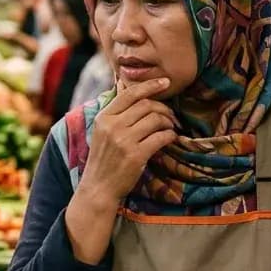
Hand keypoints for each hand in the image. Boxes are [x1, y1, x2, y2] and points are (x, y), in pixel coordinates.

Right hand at [80, 77, 177, 202]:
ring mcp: (124, 141)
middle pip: (147, 105)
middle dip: (164, 108)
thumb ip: (115, 112)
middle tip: (171, 116)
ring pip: (156, 120)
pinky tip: (169, 139)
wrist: (99, 188)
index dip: (150, 85)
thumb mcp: (102, 132)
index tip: (165, 83)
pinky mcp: (136, 155)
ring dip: (168, 122)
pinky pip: (161, 137)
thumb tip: (125, 85)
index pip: (130, 94)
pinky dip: (170, 136)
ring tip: (170, 128)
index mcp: (104, 118)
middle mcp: (112, 126)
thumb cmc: (104, 159)